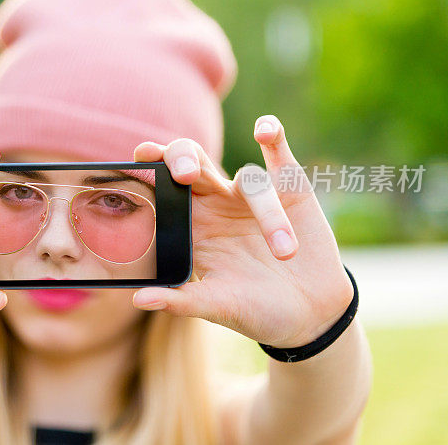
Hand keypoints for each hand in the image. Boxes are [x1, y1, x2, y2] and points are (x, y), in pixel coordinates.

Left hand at [131, 115, 353, 347]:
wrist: (308, 316)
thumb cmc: (254, 311)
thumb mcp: (217, 307)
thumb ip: (181, 301)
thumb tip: (139, 299)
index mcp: (190, 225)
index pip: (162, 186)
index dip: (149, 168)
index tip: (141, 159)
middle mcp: (216, 203)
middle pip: (191, 161)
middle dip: (182, 158)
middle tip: (187, 174)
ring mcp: (251, 195)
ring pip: (246, 176)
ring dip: (266, 207)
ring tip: (285, 252)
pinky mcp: (289, 189)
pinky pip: (278, 155)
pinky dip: (273, 136)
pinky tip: (264, 130)